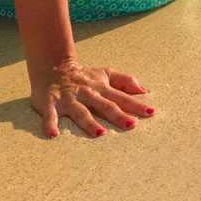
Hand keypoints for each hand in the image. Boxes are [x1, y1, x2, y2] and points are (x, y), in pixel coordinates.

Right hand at [30, 58, 155, 137]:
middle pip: (104, 105)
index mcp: (101, 87)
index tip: (151, 112)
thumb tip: (144, 91)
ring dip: (89, 122)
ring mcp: (69, 98)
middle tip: (131, 125)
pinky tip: (53, 135)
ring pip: (81, 111)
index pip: (121, 97)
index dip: (135, 105)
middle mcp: (87, 92)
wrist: (51, 65)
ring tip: (100, 133)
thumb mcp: (105, 74)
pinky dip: (50, 124)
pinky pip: (50, 115)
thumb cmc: (83, 75)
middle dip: (118, 115)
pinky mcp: (50, 102)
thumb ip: (125, 81)